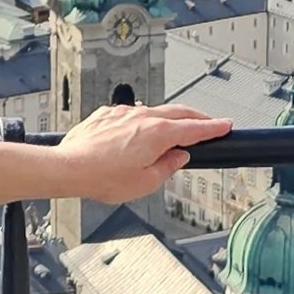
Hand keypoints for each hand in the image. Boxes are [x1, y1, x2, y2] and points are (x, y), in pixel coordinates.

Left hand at [56, 102, 230, 203]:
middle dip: (197, 117)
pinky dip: (143, 121)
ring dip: (168, 118)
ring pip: (154, 110)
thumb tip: (178, 157)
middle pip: (178, 112)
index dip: (213, 127)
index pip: (194, 128)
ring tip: (173, 131)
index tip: (225, 124)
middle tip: (208, 122)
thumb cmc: (102, 176)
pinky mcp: (107, 114)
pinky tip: (139, 133)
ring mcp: (123, 113)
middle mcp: (142, 117)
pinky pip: (132, 114)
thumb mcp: (146, 183)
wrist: (69, 168)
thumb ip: (168, 167)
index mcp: (157, 134)